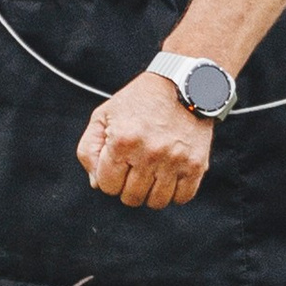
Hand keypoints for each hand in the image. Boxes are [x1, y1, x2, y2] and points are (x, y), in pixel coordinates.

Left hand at [77, 72, 212, 210]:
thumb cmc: (139, 101)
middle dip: (127, 187)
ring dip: (151, 192)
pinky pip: (182, 198)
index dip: (108, 177)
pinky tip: (170, 176)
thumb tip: (96, 183)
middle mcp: (149, 153)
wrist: (183, 84)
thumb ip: (89, 150)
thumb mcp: (103, 116)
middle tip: (134, 167)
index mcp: (122, 141)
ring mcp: (175, 160)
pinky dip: (174, 193)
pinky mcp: (196, 164)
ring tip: (152, 172)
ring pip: (156, 202)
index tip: (118, 163)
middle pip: (131, 197)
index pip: (107, 186)